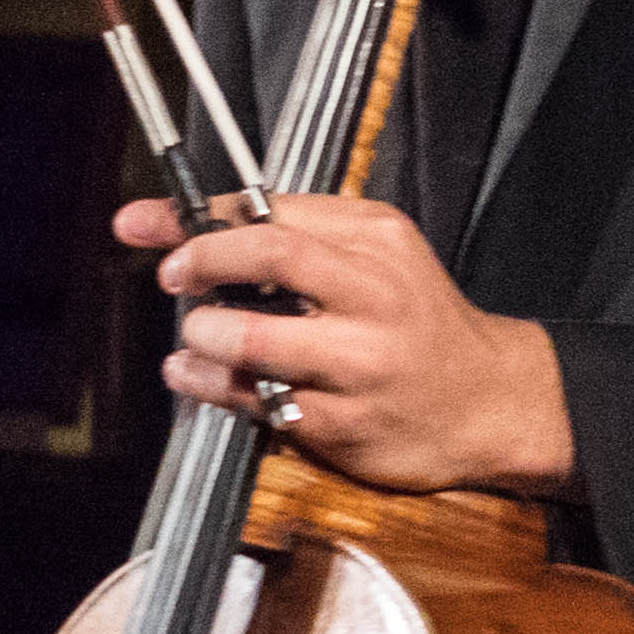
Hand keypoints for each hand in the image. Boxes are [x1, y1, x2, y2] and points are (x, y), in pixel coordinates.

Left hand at [116, 191, 578, 499]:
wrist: (490, 401)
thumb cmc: (420, 325)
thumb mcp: (381, 257)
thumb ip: (306, 238)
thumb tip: (204, 227)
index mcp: (377, 240)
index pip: (273, 211)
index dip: (198, 217)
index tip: (143, 224)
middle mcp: (374, 294)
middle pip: (271, 257)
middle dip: (201, 261)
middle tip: (172, 277)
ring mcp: (361, 362)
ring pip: (258, 338)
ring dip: (205, 334)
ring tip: (195, 336)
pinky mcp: (347, 422)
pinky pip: (260, 401)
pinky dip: (213, 385)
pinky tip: (196, 375)